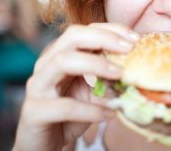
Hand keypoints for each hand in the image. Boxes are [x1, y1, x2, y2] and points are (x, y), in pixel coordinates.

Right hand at [13, 23, 139, 150]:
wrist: (43, 143)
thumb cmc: (69, 114)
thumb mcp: (92, 92)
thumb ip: (108, 79)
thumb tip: (136, 71)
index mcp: (60, 54)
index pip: (85, 30)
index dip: (111, 30)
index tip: (135, 39)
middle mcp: (46, 64)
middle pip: (72, 36)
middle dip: (104, 38)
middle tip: (129, 49)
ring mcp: (38, 86)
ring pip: (63, 61)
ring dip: (96, 64)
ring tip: (120, 74)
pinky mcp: (34, 111)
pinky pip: (64, 106)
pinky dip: (90, 110)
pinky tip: (109, 114)